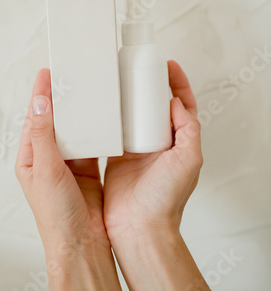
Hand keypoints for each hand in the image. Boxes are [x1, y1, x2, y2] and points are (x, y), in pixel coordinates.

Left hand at [15, 69, 108, 253]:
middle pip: (55, 120)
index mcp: (31, 157)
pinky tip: (101, 119)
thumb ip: (44, 135)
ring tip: (87, 93)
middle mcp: (49, 158)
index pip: (35, 118)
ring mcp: (69, 163)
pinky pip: (91, 143)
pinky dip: (95, 130)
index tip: (48, 74)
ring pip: (74, 130)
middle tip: (71, 77)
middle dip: (61, 99)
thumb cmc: (56, 213)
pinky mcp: (88, 168)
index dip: (41, 94)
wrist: (81, 242)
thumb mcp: (45, 169)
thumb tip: (40, 103)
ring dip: (79, 113)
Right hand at [104, 60, 202, 239]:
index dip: (178, 82)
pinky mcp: (116, 154)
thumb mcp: (188, 160)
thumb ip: (188, 129)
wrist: (138, 226)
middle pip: (154, 105)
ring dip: (127, 99)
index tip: (168, 65)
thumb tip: (176, 102)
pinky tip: (102, 105)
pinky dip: (110, 116)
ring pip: (133, 115)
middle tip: (137, 67)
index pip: (182, 104)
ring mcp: (136, 147)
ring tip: (119, 81)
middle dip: (148, 85)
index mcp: (178, 141)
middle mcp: (158, 142)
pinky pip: (114, 129)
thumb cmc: (165, 198)